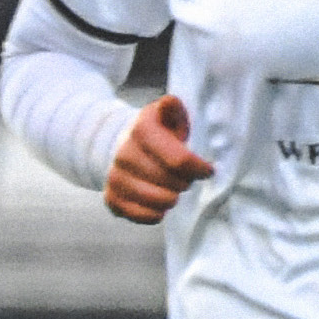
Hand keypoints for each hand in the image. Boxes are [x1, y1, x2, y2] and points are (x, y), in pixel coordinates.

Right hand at [103, 93, 213, 222]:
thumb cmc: (158, 133)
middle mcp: (124, 154)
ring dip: (172, 199)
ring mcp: (115, 177)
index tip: (207, 170)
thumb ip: (173, 108)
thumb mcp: (169, 116)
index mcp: (142, 130)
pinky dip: (155, 214)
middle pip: (171, 183)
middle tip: (186, 179)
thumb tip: (170, 102)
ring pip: (157, 201)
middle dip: (185, 183)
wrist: (124, 146)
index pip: (180, 160)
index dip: (199, 169)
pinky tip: (160, 204)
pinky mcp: (111, 197)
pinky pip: (140, 216)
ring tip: (174, 191)